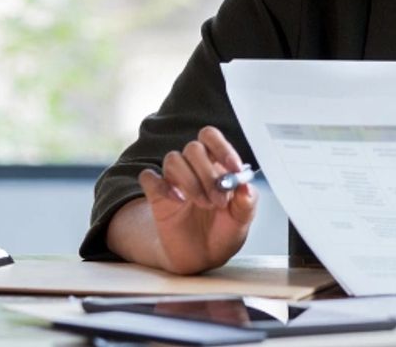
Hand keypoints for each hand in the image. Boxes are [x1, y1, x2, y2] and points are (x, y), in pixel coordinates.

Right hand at [136, 125, 258, 273]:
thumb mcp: (242, 220)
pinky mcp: (157, 196)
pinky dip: (162, 186)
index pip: (212, 137)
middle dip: (208, 173)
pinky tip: (178, 201)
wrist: (203, 257)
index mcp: (217, 164)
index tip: (234, 169)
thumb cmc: (223, 232)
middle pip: (194, 148)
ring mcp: (174, 181)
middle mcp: (194, 168)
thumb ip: (247, 201)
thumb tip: (246, 185)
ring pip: (173, 159)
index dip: (222, 148)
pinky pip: (149, 177)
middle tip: (219, 199)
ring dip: (190, 181)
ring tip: (203, 204)